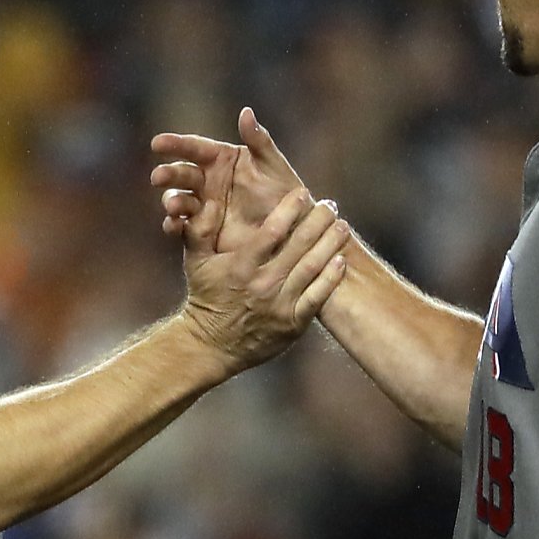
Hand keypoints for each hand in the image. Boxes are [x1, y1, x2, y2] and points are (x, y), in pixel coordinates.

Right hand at [152, 107, 309, 253]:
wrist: (293, 233)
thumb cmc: (287, 195)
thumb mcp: (274, 167)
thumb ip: (259, 141)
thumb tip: (245, 111)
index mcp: (220, 159)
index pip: (194, 148)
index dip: (175, 145)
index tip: (157, 143)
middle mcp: (207, 181)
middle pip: (181, 174)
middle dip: (168, 175)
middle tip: (159, 177)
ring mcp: (203, 206)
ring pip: (178, 200)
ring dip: (171, 201)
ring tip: (174, 206)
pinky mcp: (202, 231)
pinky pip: (183, 227)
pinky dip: (174, 226)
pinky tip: (173, 226)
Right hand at [177, 184, 349, 371]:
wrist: (211, 344)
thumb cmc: (205, 296)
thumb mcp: (195, 261)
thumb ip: (199, 229)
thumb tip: (205, 198)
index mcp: (241, 265)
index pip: (272, 231)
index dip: (290, 209)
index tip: (303, 193)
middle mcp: (263, 283)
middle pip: (299, 245)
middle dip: (318, 221)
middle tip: (330, 205)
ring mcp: (280, 304)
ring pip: (312, 268)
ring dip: (331, 244)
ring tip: (343, 226)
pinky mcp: (293, 323)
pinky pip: (318, 297)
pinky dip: (331, 278)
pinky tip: (341, 261)